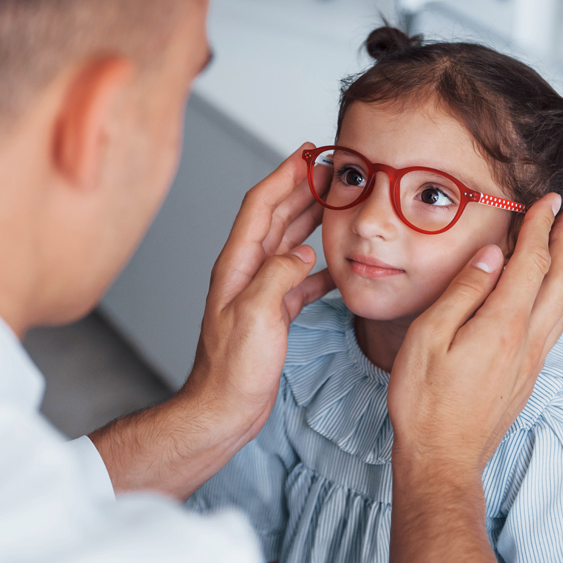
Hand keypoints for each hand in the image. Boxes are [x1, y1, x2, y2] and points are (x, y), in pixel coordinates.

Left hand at [91, 144, 332, 498]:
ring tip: (338, 201)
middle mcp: (246, 271)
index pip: (260, 205)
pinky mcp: (273, 311)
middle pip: (276, 216)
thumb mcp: (257, 315)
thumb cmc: (233, 369)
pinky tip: (338, 261)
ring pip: (289, 242)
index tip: (309, 153)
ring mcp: (259, 290)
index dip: (283, 174)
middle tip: (332, 169)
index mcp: (237, 264)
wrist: (224, 409)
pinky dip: (319, 263)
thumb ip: (280, 275)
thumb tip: (305, 252)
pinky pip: (300, 277)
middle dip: (302, 188)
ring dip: (311, 218)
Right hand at [387, 193, 562, 476]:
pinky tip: (547, 300)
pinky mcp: (526, 379)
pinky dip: (557, 299)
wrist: (442, 459)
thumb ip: (463, 292)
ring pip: (561, 305)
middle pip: (559, 281)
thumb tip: (490, 257)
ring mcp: (530, 363)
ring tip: (562, 249)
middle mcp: (526, 341)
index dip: (540, 228)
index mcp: (502, 324)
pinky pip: (553, 327)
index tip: (546, 203)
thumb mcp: (428, 337)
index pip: (531, 263)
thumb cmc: (425, 402)